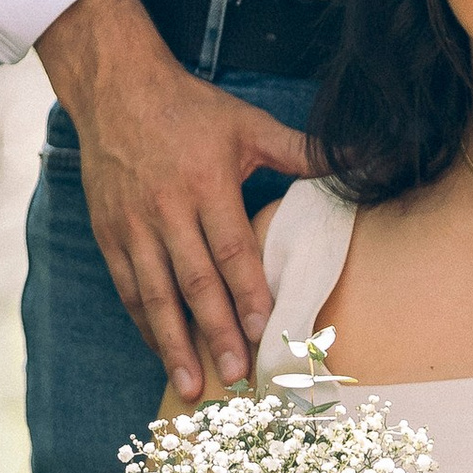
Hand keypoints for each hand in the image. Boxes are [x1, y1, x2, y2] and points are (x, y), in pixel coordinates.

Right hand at [39, 0, 315, 398]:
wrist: (116, 88)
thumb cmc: (190, 108)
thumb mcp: (248, 124)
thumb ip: (301, 152)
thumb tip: (362, 159)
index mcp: (206, 182)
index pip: (230, 248)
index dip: (247, 292)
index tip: (263, 331)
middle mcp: (166, 208)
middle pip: (194, 281)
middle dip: (216, 333)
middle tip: (236, 375)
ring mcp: (133, 225)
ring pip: (155, 295)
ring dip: (174, 343)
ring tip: (192, 384)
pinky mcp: (109, 233)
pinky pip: (128, 287)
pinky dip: (145, 324)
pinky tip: (162, 351)